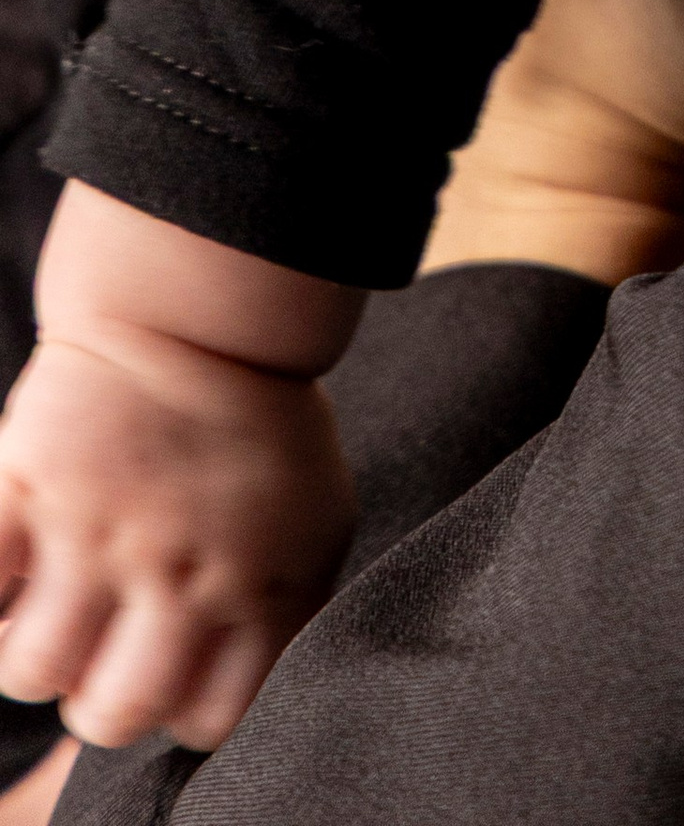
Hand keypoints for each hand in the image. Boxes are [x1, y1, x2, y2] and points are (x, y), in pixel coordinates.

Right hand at [0, 327, 353, 748]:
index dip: (177, 704)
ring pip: (31, 672)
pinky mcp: (29, 485)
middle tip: (101, 646)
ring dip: (33, 650)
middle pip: (112, 715)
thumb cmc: (258, 425)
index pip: (204, 720)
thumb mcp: (311, 522)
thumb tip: (219, 700)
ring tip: (52, 604)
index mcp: (258, 584)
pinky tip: (19, 565)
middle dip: (98, 696)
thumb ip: (277, 615)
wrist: (198, 307)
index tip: (170, 666)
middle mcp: (178, 569)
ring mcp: (98, 528)